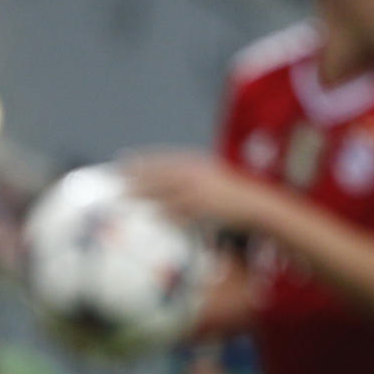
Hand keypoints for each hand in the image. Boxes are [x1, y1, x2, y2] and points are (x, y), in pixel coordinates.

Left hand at [123, 149, 265, 227]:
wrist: (260, 206)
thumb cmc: (235, 197)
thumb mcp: (214, 180)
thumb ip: (193, 178)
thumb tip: (171, 185)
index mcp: (199, 164)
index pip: (165, 158)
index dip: (143, 158)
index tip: (123, 157)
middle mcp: (198, 174)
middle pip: (160, 172)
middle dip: (137, 173)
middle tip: (114, 176)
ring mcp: (202, 190)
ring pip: (167, 190)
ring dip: (145, 192)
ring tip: (124, 195)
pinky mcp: (208, 208)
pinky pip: (182, 210)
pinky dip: (166, 212)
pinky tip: (152, 216)